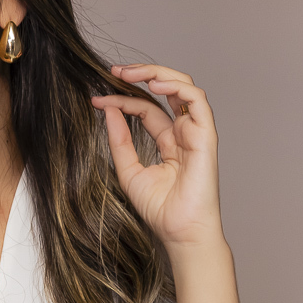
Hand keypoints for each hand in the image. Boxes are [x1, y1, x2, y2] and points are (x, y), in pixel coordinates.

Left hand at [90, 63, 224, 252]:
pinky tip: (154, 84)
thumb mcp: (128, 170)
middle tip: (115, 71)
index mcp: (168, 141)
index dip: (122, 100)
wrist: (179, 231)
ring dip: (157, 73)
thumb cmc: (160, 209)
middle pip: (167, 90)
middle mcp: (184, 132)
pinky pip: (197, 101)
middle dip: (142, 75)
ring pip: (184, 87)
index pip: (146, 108)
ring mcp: (196, 132)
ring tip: (129, 73)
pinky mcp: (206, 136)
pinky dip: (176, 86)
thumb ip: (119, 140)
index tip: (97, 99)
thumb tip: (107, 111)